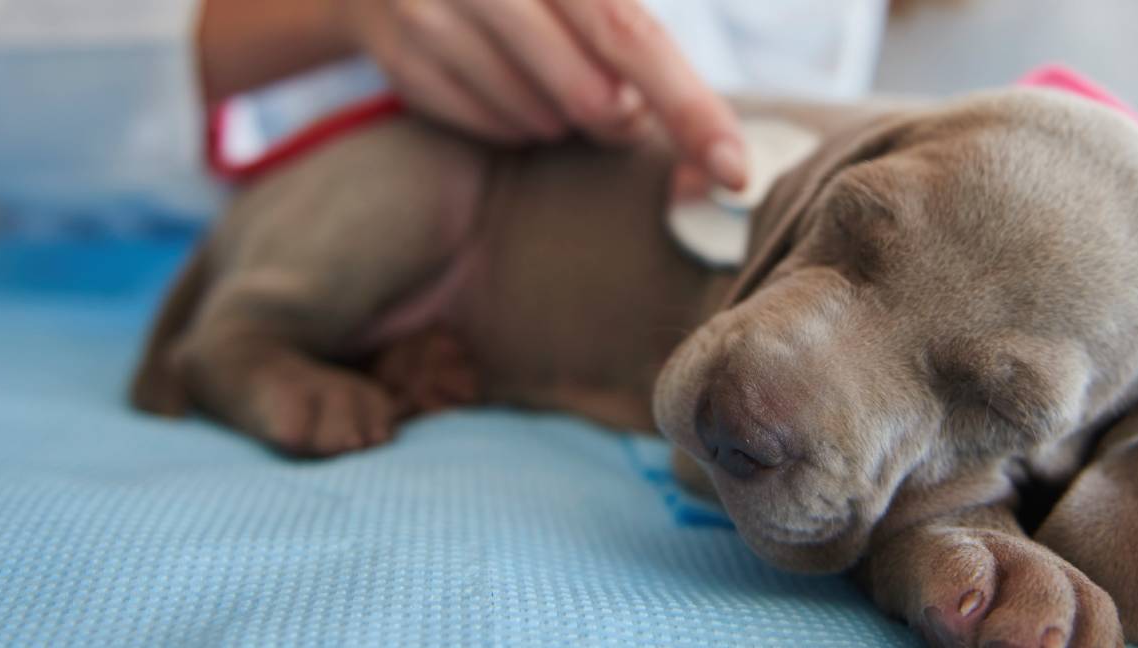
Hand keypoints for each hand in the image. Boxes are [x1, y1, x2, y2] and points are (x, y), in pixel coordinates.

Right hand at [343, 0, 747, 188]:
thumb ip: (629, 27)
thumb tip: (687, 128)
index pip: (634, 35)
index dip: (691, 108)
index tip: (734, 171)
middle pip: (591, 97)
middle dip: (619, 117)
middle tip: (614, 98)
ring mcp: (434, 12)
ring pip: (541, 122)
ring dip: (561, 116)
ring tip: (539, 67)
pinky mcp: (402, 53)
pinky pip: (493, 130)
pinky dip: (514, 120)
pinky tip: (500, 77)